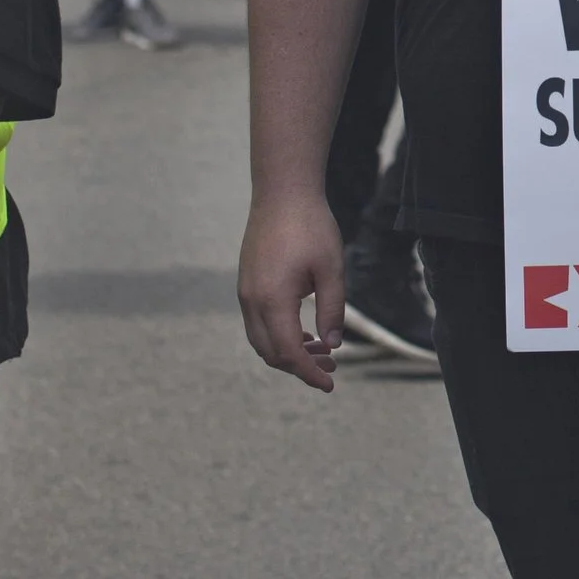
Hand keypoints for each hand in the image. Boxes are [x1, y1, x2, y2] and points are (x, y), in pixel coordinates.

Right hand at [236, 190, 346, 390]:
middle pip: (271, 352)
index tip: (329, 385)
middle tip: (332, 369)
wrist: (283, 194)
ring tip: (324, 352)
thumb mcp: (332, 270)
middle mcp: (251, 301)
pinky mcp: (247, 284)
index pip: (288, 352)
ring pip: (262, 340)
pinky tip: (306, 333)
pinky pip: (259, 323)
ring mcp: (245, 293)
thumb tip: (333, 345)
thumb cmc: (312, 228)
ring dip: (289, 352)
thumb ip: (333, 309)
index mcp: (272, 300)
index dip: (308, 373)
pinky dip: (280, 336)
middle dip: (300, 366)